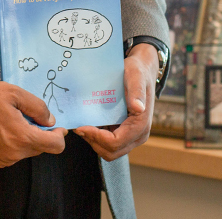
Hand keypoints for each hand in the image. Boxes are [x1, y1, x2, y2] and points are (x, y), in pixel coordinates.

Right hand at [0, 81, 67, 168]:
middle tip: (27, 115)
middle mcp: (14, 155)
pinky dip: (11, 143)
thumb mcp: (13, 93)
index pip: (55, 146)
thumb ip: (37, 107)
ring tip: (9, 120)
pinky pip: (11, 154)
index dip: (59, 135)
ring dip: (24, 138)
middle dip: (39, 133)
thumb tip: (50, 121)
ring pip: (25, 151)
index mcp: (22, 138)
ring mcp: (2, 160)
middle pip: (40, 148)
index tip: (56, 126)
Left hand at [74, 43, 157, 160]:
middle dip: (93, 141)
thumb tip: (138, 108)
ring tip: (82, 124)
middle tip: (79, 126)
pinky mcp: (126, 133)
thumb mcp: (135, 76)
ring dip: (94, 141)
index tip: (81, 126)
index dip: (96, 137)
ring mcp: (133, 136)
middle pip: (111, 152)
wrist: (142, 70)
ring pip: (109, 151)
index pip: (115, 142)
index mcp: (141, 125)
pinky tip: (89, 122)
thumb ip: (137, 92)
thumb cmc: (138, 71)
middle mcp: (139, 135)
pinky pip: (109, 144)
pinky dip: (97, 138)